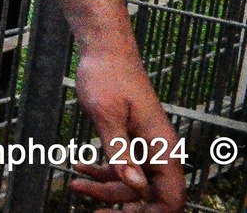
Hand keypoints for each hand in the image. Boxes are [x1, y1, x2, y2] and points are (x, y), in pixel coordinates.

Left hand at [67, 43, 184, 211]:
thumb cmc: (106, 75)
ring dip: (106, 190)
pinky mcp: (132, 140)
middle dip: (123, 206)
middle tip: (92, 212)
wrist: (104, 49)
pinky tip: (78, 169)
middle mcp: (160, 150)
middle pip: (150, 196)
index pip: (172, 199)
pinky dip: (103, 173)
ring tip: (74, 186)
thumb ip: (120, 152)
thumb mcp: (107, 115)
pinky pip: (123, 167)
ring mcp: (147, 146)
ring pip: (133, 184)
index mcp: (163, 147)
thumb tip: (135, 187)